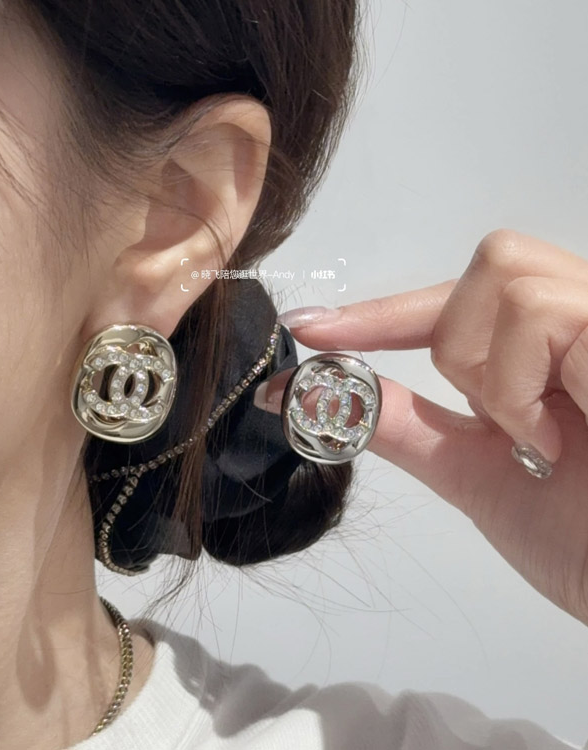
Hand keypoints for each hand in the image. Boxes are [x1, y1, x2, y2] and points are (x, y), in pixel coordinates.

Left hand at [254, 229, 587, 626]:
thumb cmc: (580, 538)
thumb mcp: (473, 474)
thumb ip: (405, 425)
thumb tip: (321, 396)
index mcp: (552, 350)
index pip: (455, 304)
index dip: (381, 314)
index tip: (312, 327)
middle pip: (491, 263)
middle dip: (461, 342)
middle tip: (493, 416)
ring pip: (507, 278)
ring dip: (494, 372)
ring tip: (535, 436)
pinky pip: (544, 313)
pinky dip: (521, 385)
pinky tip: (555, 436)